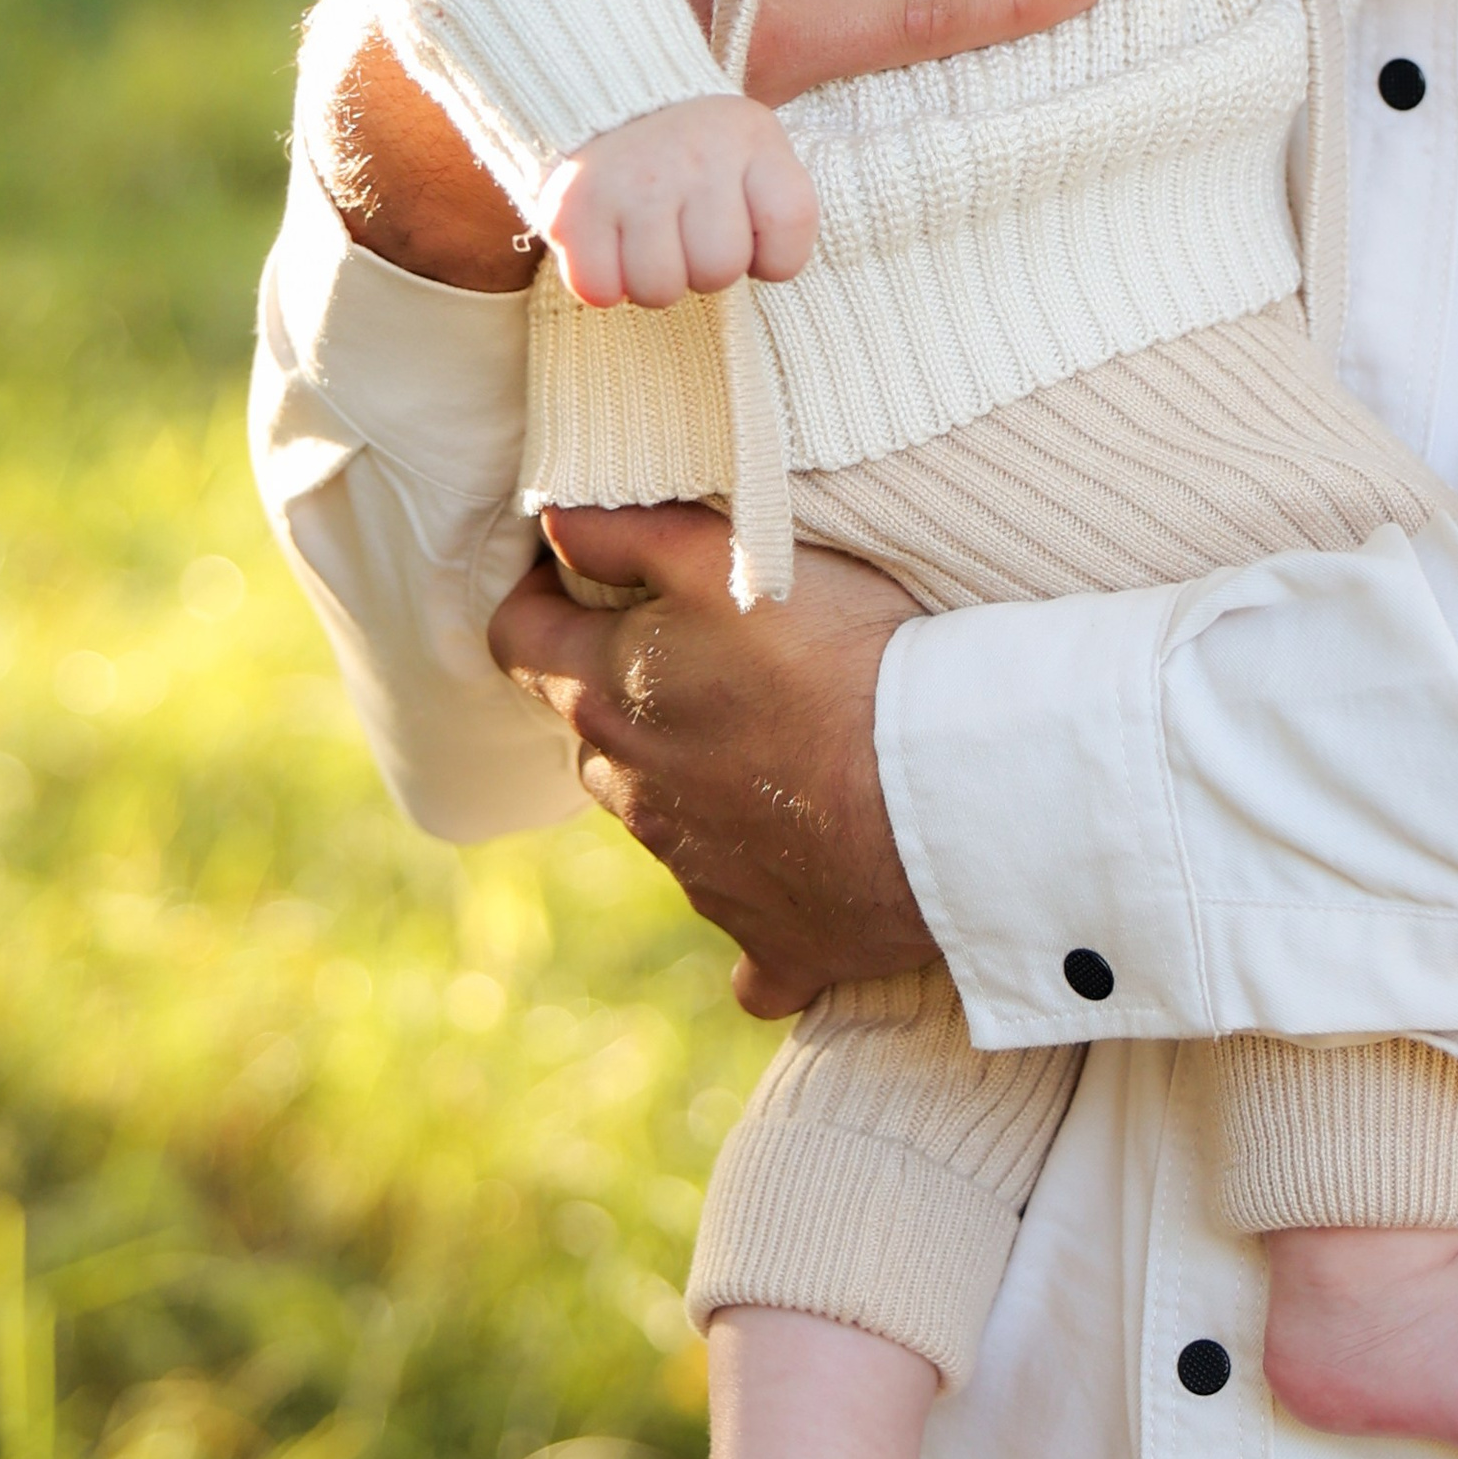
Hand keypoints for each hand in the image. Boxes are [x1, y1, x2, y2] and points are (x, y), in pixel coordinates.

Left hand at [489, 504, 932, 1012]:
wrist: (941, 795)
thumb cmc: (837, 657)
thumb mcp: (723, 555)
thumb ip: (623, 529)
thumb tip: (549, 517)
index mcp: (607, 699)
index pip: (516, 642)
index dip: (537, 599)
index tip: (576, 577)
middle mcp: (633, 796)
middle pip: (593, 734)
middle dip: (625, 692)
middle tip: (704, 651)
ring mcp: (699, 876)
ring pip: (663, 821)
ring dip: (693, 781)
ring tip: (775, 739)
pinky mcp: (772, 941)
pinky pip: (749, 940)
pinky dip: (764, 905)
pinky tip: (802, 880)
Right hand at [535, 94, 817, 308]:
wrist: (611, 102)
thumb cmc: (697, 153)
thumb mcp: (755, 155)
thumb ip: (776, 209)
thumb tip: (765, 271)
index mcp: (752, 140)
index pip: (789, 224)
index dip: (774, 254)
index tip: (749, 231)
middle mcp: (694, 156)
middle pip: (719, 269)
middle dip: (705, 269)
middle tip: (685, 234)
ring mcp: (631, 182)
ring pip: (659, 289)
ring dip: (653, 281)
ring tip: (648, 240)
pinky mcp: (574, 209)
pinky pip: (599, 290)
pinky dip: (603, 285)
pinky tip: (610, 248)